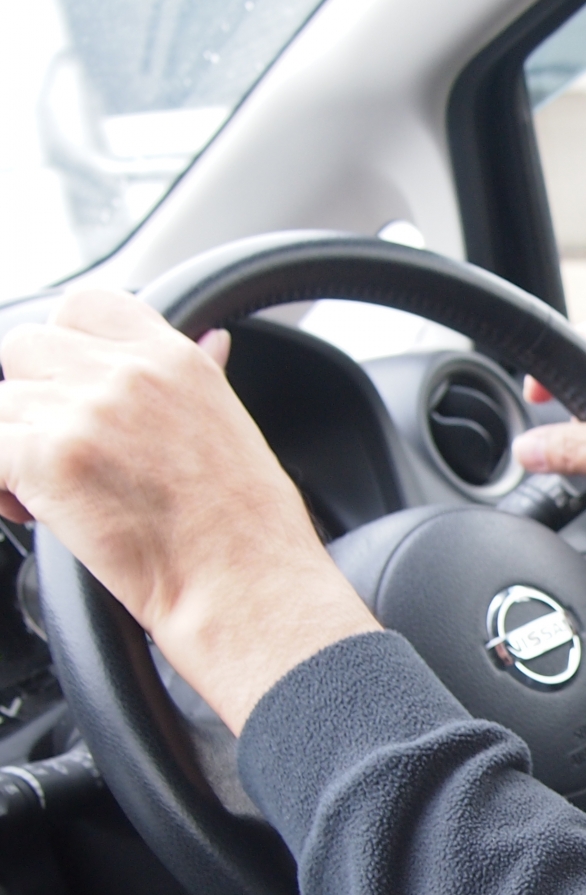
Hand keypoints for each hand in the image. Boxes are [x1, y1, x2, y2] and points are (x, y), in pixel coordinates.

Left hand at [0, 289, 378, 731]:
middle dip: (33, 398)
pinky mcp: (49, 458)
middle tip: (63, 449)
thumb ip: (202, 376)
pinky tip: (33, 512)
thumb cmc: (251, 531)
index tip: (75, 390)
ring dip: (14, 445)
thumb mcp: (236, 429)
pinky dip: (1, 485)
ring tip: (49, 492)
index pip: (84, 305)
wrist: (246, 589)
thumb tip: (211, 340)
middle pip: (25, 347)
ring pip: (0, 403)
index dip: (67, 346)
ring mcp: (86, 412)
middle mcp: (129, 374)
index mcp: (175, 358)